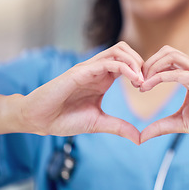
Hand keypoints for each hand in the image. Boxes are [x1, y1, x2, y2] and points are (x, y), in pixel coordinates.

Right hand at [18, 42, 143, 144]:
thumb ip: (119, 127)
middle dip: (141, 61)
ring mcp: (88, 69)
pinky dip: (125, 67)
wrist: (40, 121)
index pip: (127, 62)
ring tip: (141, 80)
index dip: (141, 70)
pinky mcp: (80, 72)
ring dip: (134, 61)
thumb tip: (139, 139)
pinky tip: (133, 80)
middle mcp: (97, 70)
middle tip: (147, 81)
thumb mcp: (99, 123)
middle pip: (124, 50)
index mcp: (103, 79)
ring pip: (118, 50)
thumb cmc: (65, 119)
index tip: (148, 87)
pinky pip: (107, 62)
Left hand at [140, 45, 188, 145]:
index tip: (138, 86)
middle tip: (137, 82)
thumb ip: (161, 126)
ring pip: (171, 55)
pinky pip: (178, 73)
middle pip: (167, 52)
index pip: (167, 60)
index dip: (149, 69)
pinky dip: (160, 77)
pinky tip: (148, 86)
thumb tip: (141, 136)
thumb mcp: (181, 123)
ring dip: (152, 67)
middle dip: (148, 63)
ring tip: (142, 84)